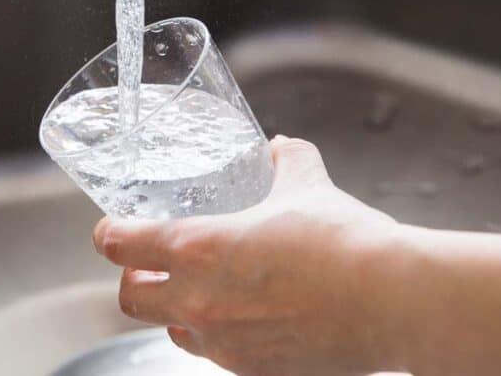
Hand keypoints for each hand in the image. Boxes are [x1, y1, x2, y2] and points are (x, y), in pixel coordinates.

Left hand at [93, 136, 404, 375]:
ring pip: (172, 330)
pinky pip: (217, 353)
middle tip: (152, 261)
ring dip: (176, 308)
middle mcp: (198, 301)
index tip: (114, 228)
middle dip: (134, 277)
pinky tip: (248, 315)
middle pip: (130, 297)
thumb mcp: (306, 183)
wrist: (392, 301)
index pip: (119, 245)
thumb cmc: (345, 240)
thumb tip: (277, 147)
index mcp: (196, 248)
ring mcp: (224, 344)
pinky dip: (220, 335)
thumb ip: (285, 160)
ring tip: (203, 288)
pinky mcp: (253, 370)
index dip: (109, 233)